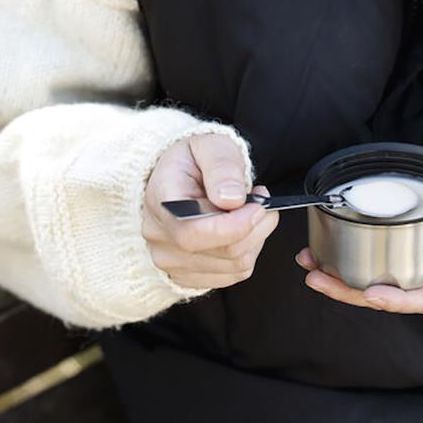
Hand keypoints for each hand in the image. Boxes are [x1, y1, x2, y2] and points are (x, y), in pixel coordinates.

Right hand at [143, 133, 278, 288]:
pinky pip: (232, 275)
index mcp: (160, 202)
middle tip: (263, 203)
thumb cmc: (193, 161)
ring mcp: (170, 261)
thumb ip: (222, 167)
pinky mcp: (186, 276)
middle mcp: (159, 238)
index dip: (236, 224)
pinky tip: (240, 232)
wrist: (176, 179)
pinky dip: (246, 254)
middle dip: (256, 228)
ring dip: (255, 240)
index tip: (259, 205)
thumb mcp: (210, 145)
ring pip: (234, 266)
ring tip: (250, 213)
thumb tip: (232, 199)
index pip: (195, 231)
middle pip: (223, 252)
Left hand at [295, 134, 422, 312]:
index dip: (398, 301)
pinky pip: (369, 247)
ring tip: (309, 265)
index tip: (371, 294)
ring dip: (338, 274)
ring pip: (373, 272)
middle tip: (317, 280)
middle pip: (389, 291)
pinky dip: (343, 248)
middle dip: (351, 291)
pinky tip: (319, 244)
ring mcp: (415, 248)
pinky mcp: (400, 229)